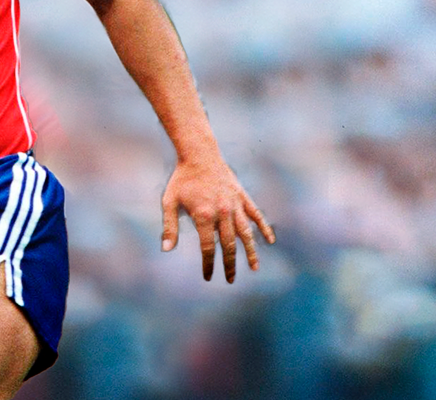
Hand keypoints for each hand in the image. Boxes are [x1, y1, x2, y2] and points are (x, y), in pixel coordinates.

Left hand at [161, 157, 274, 282]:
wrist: (198, 154)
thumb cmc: (182, 179)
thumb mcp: (169, 202)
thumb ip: (169, 227)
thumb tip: (166, 250)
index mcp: (204, 216)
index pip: (208, 248)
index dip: (209, 264)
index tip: (209, 277)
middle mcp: (222, 212)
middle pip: (228, 245)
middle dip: (229, 265)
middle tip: (231, 280)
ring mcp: (234, 205)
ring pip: (246, 233)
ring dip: (250, 252)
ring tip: (253, 268)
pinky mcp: (242, 197)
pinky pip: (256, 215)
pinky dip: (264, 228)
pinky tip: (269, 241)